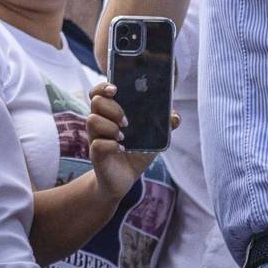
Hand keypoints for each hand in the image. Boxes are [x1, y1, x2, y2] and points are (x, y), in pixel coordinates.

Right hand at [85, 82, 172, 201]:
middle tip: (127, 122)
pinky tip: (121, 149)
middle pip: (96, 101)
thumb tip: (175, 116)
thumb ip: (163, 126)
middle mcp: (100, 122)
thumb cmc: (135, 154)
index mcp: (111, 114)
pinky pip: (97, 144)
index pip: (99, 92)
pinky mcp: (96, 154)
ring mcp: (95, 137)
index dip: (104, 86)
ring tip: (124, 137)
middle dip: (113, 108)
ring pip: (92, 120)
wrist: (123, 180)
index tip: (116, 90)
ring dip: (110, 126)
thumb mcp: (152, 139)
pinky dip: (112, 145)